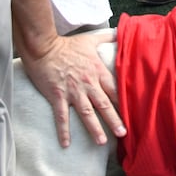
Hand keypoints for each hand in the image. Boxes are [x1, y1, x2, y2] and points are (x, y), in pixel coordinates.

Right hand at [18, 28, 122, 148]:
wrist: (43, 47)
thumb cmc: (67, 44)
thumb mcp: (90, 40)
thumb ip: (107, 37)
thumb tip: (120, 31)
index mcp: (97, 72)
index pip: (114, 91)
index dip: (124, 103)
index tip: (132, 115)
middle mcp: (88, 83)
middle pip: (104, 104)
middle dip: (114, 120)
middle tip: (123, 134)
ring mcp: (73, 91)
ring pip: (86, 113)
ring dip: (94, 128)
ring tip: (102, 142)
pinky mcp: (57, 96)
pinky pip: (62, 116)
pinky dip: (64, 131)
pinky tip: (66, 144)